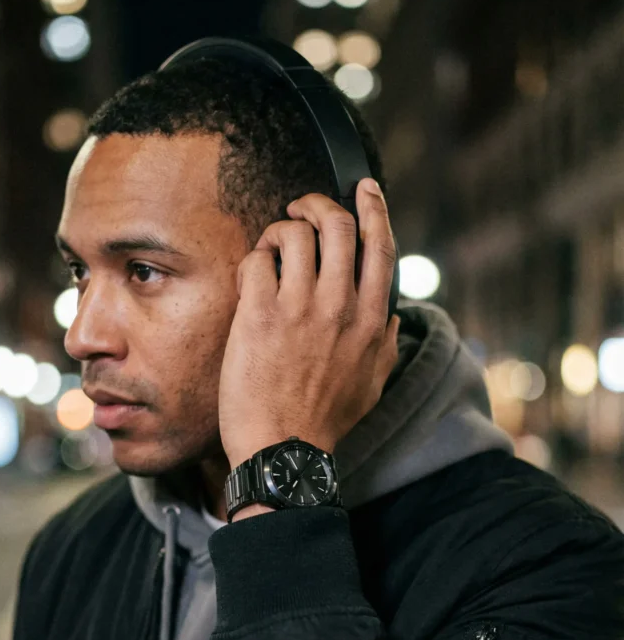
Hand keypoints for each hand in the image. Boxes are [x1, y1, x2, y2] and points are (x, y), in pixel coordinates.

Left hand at [218, 178, 399, 469]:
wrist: (284, 452)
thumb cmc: (325, 422)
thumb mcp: (372, 384)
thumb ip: (384, 342)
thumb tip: (388, 311)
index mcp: (371, 319)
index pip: (379, 245)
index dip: (373, 207)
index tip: (364, 187)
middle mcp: (340, 306)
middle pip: (337, 225)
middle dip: (318, 204)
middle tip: (301, 208)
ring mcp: (299, 309)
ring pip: (295, 234)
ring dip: (280, 231)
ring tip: (271, 249)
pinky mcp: (259, 316)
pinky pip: (257, 260)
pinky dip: (254, 260)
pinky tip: (252, 278)